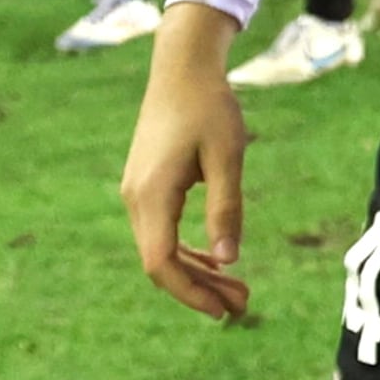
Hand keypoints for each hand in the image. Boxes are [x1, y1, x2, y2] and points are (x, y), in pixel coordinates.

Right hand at [120, 3, 250, 318]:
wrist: (182, 69)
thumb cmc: (210, 107)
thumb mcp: (228, 156)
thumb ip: (226, 208)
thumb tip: (229, 260)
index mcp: (151, 195)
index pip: (161, 262)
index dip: (190, 292)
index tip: (225, 310)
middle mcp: (135, 199)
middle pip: (161, 262)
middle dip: (200, 288)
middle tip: (244, 304)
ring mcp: (137, 193)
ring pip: (162, 249)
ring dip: (197, 272)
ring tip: (238, 289)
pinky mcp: (147, 186)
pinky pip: (163, 231)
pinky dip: (189, 250)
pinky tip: (218, 258)